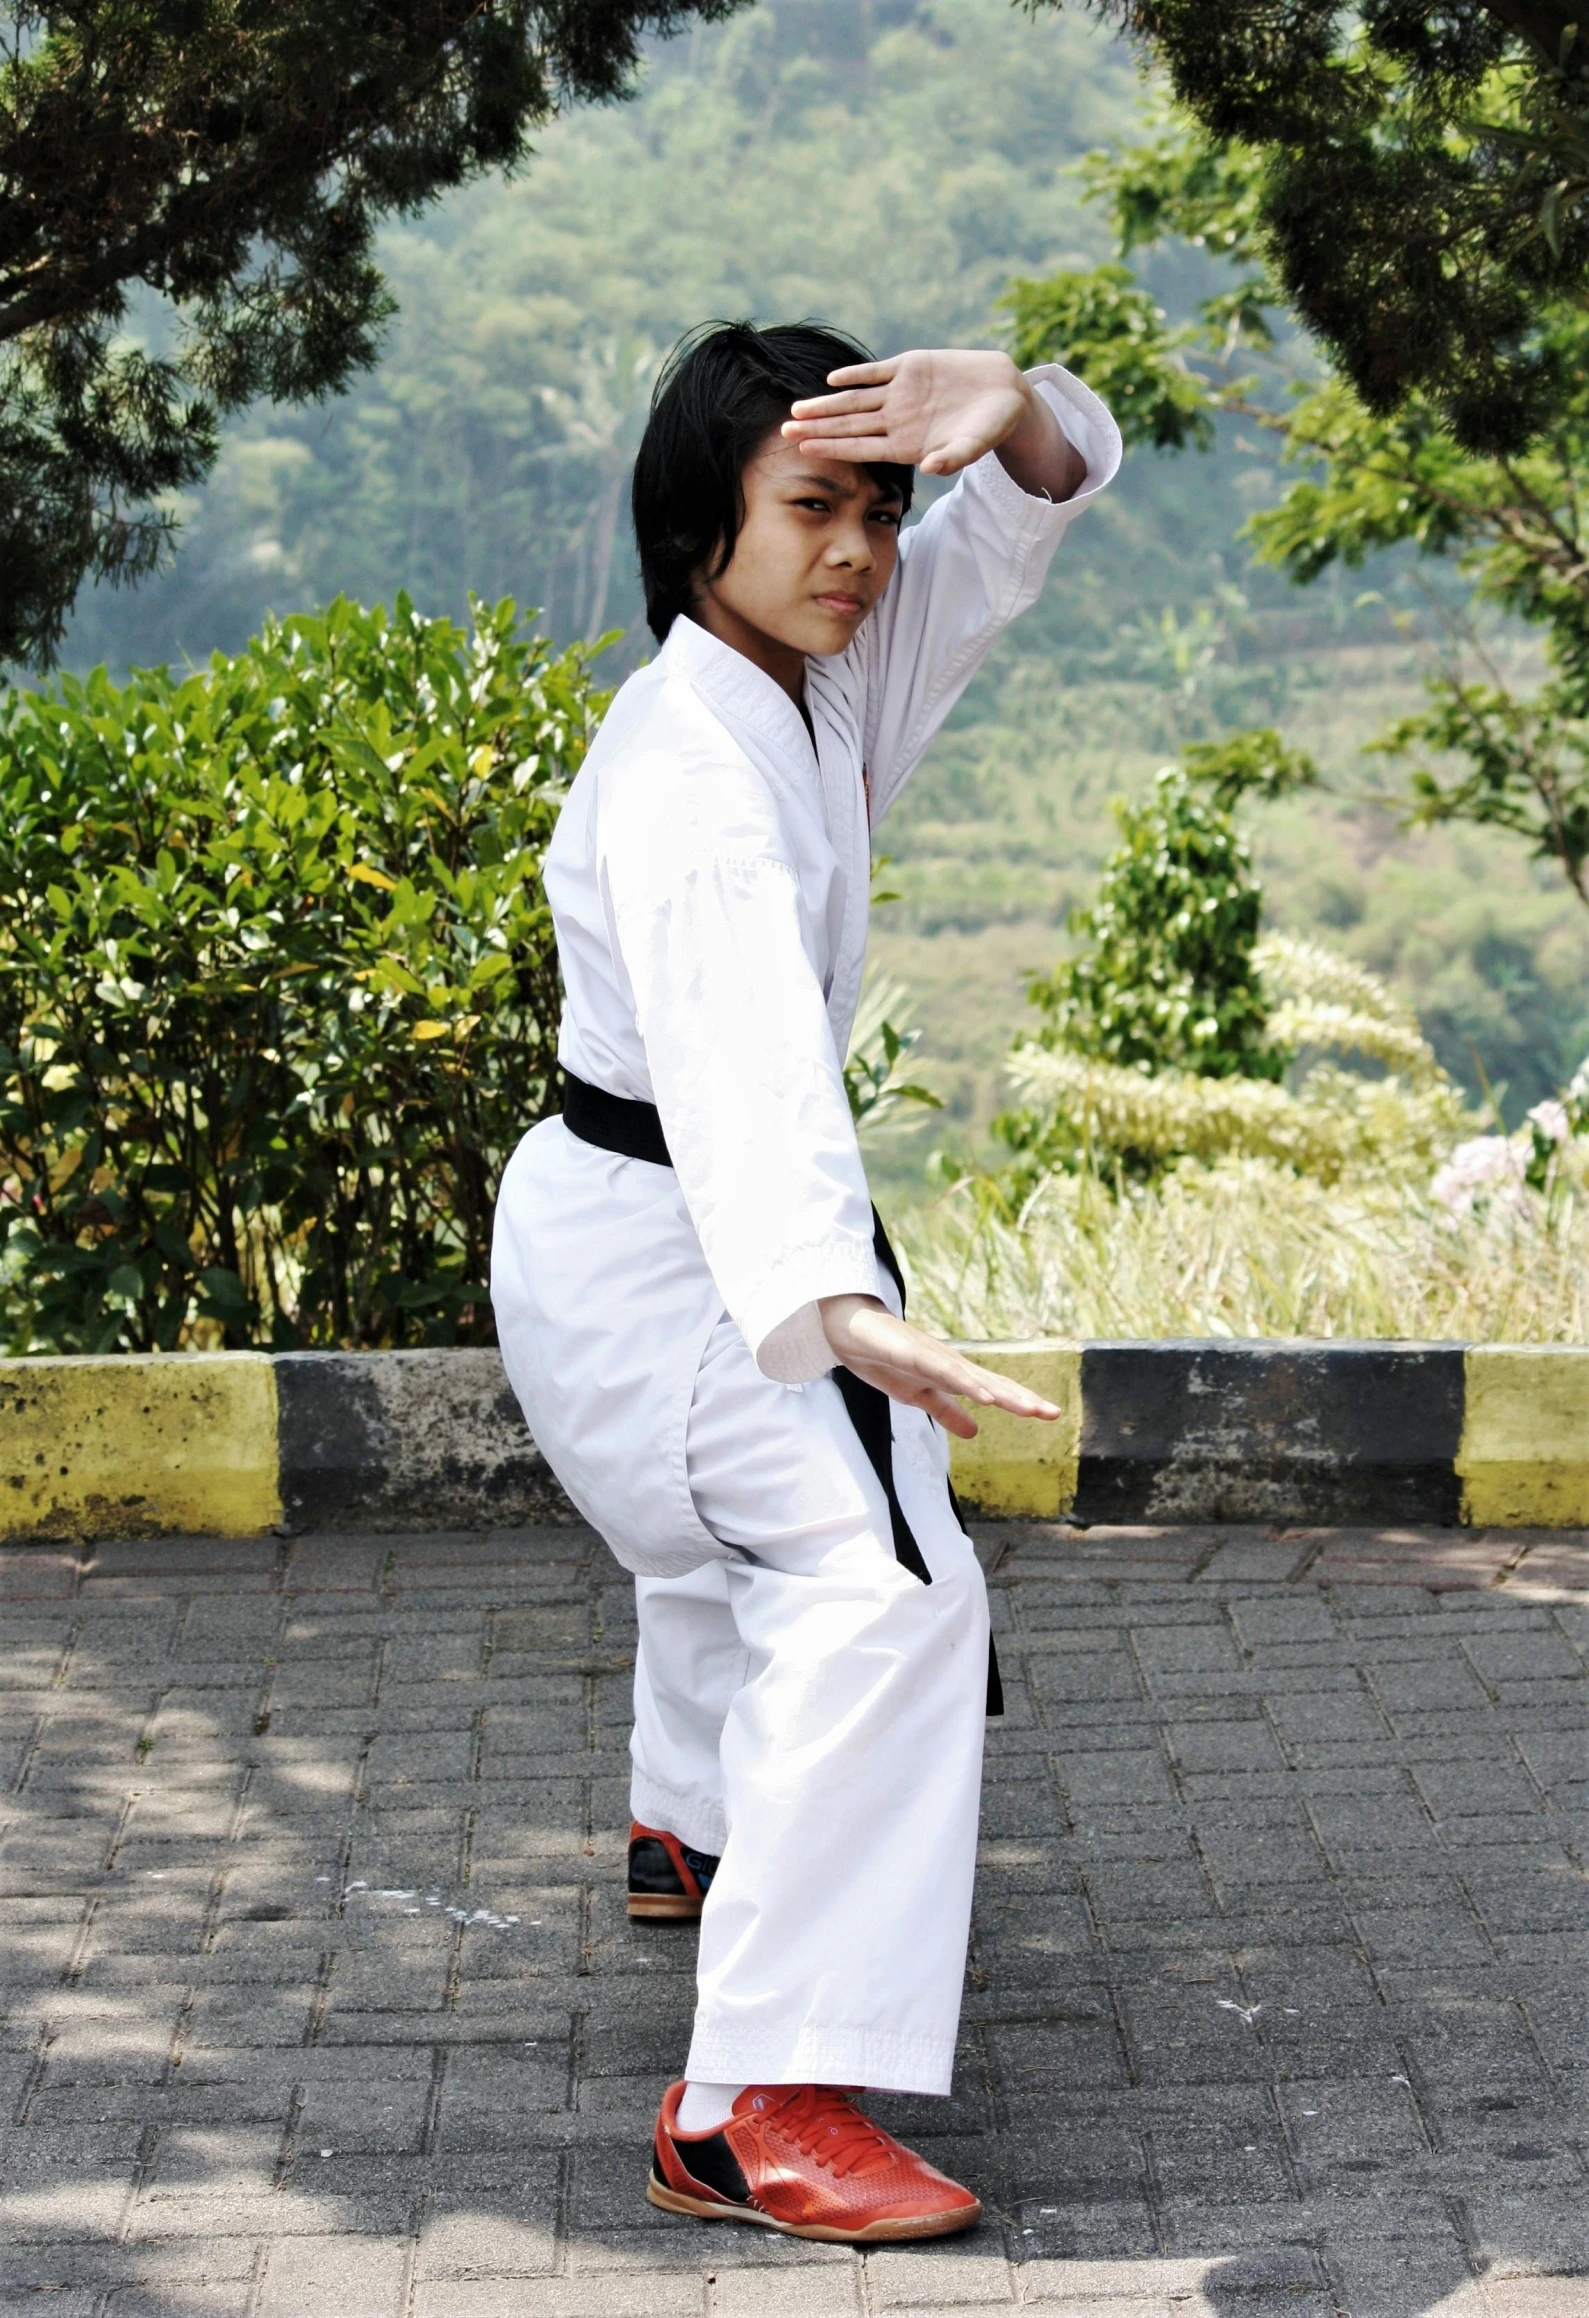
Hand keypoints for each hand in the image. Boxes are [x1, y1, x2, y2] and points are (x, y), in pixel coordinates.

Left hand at [784, 348, 1028, 477]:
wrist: (1004, 393)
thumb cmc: (989, 428)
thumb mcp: (973, 445)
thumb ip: (952, 458)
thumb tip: (931, 469)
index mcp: (905, 445)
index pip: (860, 448)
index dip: (832, 448)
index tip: (805, 450)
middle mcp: (896, 420)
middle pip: (848, 426)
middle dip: (817, 428)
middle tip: (784, 430)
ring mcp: (900, 393)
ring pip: (855, 400)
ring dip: (826, 404)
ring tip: (797, 408)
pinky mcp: (909, 367)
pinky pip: (876, 372)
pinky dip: (855, 375)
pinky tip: (832, 380)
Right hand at [818, 1293, 1060, 1439]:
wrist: (850, 1330)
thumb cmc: (885, 1358)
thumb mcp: (918, 1396)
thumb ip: (946, 1411)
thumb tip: (975, 1431)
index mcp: (953, 1375)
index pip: (994, 1391)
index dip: (1021, 1401)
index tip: (1050, 1413)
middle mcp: (951, 1364)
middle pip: (993, 1384)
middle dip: (1023, 1398)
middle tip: (1053, 1413)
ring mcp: (933, 1357)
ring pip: (974, 1378)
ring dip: (1002, 1394)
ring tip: (1029, 1409)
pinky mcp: (913, 1354)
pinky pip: (943, 1372)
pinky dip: (966, 1384)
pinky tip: (984, 1397)